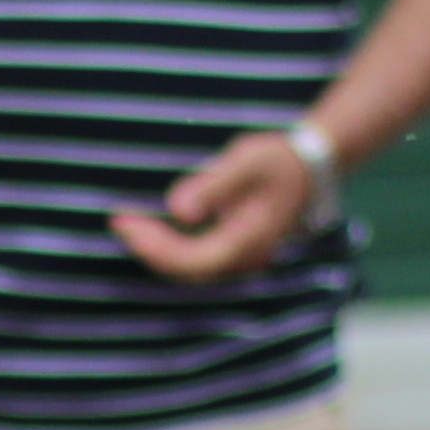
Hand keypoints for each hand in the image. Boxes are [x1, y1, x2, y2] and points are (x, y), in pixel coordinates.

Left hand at [113, 129, 325, 282]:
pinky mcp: (237, 251)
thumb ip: (212, 184)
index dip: (157, 248)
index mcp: (250, 239)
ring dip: (158, 251)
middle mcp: (247, 258)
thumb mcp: (245, 161)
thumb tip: (177, 210)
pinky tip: (151, 229)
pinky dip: (171, 249)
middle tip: (119, 221)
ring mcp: (243, 258)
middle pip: (189, 270)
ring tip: (129, 224)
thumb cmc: (277, 159)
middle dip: (150, 249)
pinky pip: (198, 261)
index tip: (127, 223)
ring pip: (192, 270)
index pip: (195, 260)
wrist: (310, 165)